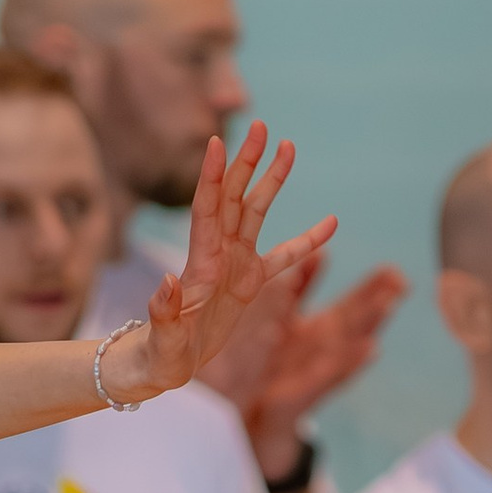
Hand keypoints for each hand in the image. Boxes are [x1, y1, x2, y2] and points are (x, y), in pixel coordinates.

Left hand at [105, 128, 338, 404]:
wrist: (163, 366)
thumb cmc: (159, 356)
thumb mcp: (163, 340)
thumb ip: (164, 314)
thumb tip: (166, 283)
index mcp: (200, 264)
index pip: (206, 210)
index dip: (210, 177)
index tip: (217, 142)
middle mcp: (217, 254)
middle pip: (232, 197)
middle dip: (246, 162)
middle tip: (261, 126)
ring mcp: (234, 264)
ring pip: (255, 212)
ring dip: (271, 180)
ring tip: (288, 145)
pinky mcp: (249, 281)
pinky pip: (284, 255)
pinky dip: (307, 241)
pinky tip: (332, 223)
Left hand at [232, 259, 406, 472]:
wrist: (244, 413)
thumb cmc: (269, 364)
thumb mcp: (282, 317)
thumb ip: (301, 286)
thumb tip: (320, 250)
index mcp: (323, 330)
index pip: (354, 304)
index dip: (374, 288)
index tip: (393, 270)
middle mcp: (327, 350)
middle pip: (358, 323)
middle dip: (378, 302)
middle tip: (401, 282)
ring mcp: (318, 372)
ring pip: (349, 347)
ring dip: (370, 327)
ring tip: (389, 306)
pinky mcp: (303, 392)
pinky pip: (329, 376)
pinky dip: (349, 363)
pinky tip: (371, 349)